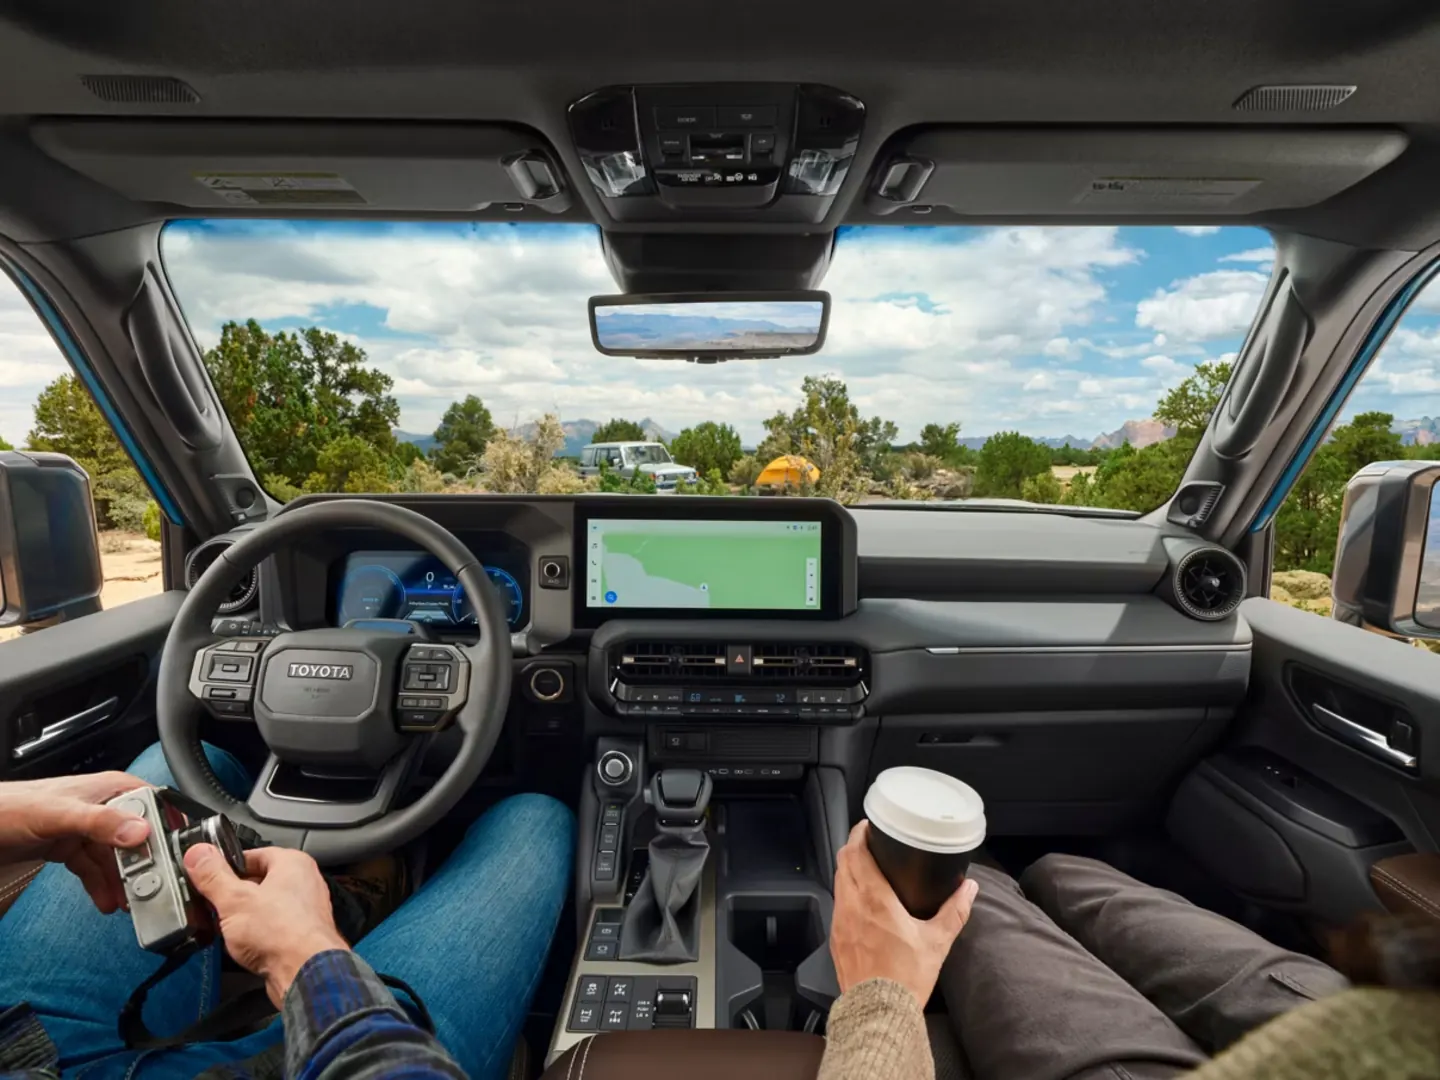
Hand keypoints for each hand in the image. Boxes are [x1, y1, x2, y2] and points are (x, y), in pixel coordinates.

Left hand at [0, 772, 151, 912]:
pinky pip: (94, 868)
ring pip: (115, 857)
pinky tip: (105, 900)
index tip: (169, 858)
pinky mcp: (70, 846)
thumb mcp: (59, 815)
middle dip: (143, 864)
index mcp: (110, 789)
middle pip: (136, 837)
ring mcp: (86, 828)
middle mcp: (102, 807)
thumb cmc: (10, 807)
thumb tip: (140, 832)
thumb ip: (100, 822)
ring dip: (122, 880)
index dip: (164, 832)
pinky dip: (100, 884)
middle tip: (147, 889)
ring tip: (127, 902)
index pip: (152, 807)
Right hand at [184, 843, 349, 1007]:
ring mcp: (305, 910)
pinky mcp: (301, 936)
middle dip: (234, 895)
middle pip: (259, 881)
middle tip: (213, 905)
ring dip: (244, 917)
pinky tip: (243, 946)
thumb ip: (213, 876)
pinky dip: (256, 934)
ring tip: (226, 928)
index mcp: (293, 864)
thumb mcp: (234, 900)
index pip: (254, 854)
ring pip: (265, 907)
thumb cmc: (282, 933)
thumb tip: (198, 854)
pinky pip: (272, 928)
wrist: (305, 973)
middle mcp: (304, 883)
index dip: (228, 866)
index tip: (208, 876)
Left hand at [830, 821, 979, 1007]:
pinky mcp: (835, 940)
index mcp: (874, 900)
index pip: (857, 853)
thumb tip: (970, 889)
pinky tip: (858, 901)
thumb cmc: (906, 978)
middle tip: (867, 841)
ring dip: (847, 869)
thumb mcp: (937, 942)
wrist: (878, 1013)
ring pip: (837, 883)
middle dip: (853, 847)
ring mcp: (839, 923)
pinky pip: (837, 906)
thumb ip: (955, 911)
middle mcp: (851, 906)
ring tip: (863, 867)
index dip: (859, 834)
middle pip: (843, 862)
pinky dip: (845, 894)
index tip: (868, 826)